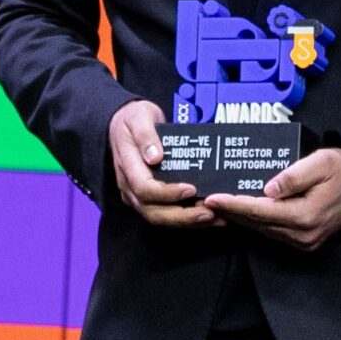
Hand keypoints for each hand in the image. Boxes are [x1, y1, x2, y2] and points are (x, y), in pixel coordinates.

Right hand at [108, 100, 222, 227]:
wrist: (125, 121)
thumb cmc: (134, 118)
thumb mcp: (139, 118)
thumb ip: (146, 136)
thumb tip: (155, 157)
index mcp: (127, 167)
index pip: (145, 189)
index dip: (168, 193)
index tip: (191, 189)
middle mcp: (130, 187)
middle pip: (153, 212)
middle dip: (182, 217)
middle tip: (209, 213)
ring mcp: (138, 195)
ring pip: (160, 217)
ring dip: (187, 221)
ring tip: (215, 218)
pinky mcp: (149, 198)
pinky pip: (166, 213)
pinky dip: (186, 217)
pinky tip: (208, 215)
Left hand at [204, 147, 340, 250]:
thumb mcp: (321, 163)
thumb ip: (294, 176)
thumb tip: (269, 189)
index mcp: (306, 215)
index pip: (260, 211)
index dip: (234, 205)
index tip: (214, 198)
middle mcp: (303, 234)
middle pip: (257, 223)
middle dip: (231, 213)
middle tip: (207, 202)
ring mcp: (304, 241)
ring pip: (263, 230)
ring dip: (240, 218)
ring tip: (218, 206)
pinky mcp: (304, 241)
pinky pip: (272, 231)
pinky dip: (255, 222)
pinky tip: (241, 212)